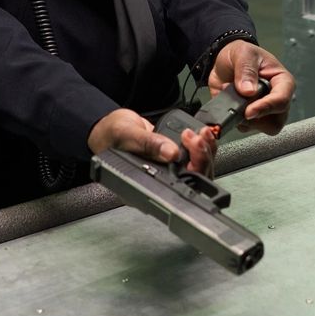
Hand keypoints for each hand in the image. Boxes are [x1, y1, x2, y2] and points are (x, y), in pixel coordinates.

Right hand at [88, 108, 216, 176]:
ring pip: (198, 168)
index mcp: (146, 186)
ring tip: (201, 133)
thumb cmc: (110, 135)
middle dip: (201, 158)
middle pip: (193, 180)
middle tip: (197, 139)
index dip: (192, 173)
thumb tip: (170, 152)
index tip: (193, 155)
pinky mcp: (175, 159)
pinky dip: (202, 145)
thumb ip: (148, 144)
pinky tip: (202, 134)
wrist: (110, 126)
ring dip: (205, 150)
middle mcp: (160, 182)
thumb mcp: (127, 135)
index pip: (178, 189)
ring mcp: (169, 171)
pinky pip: (195, 157)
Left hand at [207, 41, 295, 135]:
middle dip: (255, 118)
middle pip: (275, 122)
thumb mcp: (243, 53)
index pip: (282, 100)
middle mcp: (276, 100)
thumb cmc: (241, 54)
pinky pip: (244, 127)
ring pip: (259, 128)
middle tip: (239, 106)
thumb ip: (246, 69)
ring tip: (232, 96)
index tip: (249, 111)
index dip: (266, 107)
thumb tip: (249, 91)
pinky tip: (228, 102)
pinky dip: (232, 118)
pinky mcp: (249, 118)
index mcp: (282, 82)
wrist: (225, 61)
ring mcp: (264, 111)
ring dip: (241, 117)